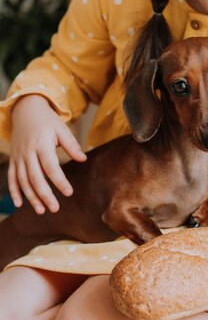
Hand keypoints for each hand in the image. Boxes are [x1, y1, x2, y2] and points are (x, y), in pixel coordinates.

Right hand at [8, 94, 86, 213]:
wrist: (26, 110)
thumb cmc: (48, 120)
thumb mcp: (62, 129)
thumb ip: (71, 145)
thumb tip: (83, 159)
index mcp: (42, 144)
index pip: (51, 167)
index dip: (60, 181)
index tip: (69, 193)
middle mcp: (28, 152)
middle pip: (35, 178)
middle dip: (45, 195)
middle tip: (55, 209)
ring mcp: (19, 157)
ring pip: (23, 181)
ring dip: (31, 197)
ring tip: (42, 210)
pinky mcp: (14, 159)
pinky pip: (11, 177)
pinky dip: (14, 191)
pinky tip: (19, 204)